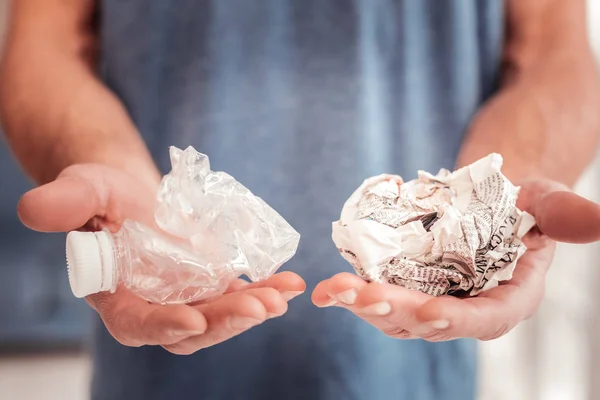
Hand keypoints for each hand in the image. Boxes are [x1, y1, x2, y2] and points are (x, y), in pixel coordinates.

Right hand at [18, 164, 304, 353]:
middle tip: (259, 306)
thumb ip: (65, 202)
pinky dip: (266, 290)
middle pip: (190, 328)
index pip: (137, 324)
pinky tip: (290, 282)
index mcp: (118, 297)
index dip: (162, 326)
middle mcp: (155, 306)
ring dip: (254, 309)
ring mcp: (187, 298)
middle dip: (225, 321)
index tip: (193, 320)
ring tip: (284, 293)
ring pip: (222, 316)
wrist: (132, 194)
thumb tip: (34, 209)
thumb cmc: (102, 194)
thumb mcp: (84, 190)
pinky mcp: (212, 285)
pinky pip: (240, 294)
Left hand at [312, 179, 599, 340]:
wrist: (482, 197)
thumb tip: (599, 221)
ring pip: (395, 315)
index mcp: (505, 299)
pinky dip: (352, 292)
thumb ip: (563, 213)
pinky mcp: (403, 284)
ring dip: (363, 305)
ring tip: (333, 290)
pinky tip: (328, 287)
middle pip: (429, 322)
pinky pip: (377, 293)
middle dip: (394, 312)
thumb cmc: (518, 201)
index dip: (456, 320)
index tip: (427, 312)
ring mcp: (430, 298)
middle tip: (361, 296)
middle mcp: (464, 307)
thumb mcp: (543, 199)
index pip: (484, 320)